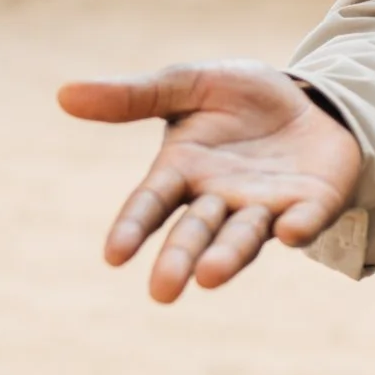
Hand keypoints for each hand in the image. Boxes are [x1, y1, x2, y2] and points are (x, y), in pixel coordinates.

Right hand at [57, 61, 362, 300]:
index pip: (152, 203)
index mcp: (183, 171)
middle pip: (195, 232)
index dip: (133, 227)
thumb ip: (133, 96)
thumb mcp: (187, 85)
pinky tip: (289, 233)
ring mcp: (265, 206)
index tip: (114, 254)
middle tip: (163, 290)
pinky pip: (305, 220)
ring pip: (242, 237)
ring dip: (228, 256)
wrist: (309, 99)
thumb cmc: (239, 99)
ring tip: (209, 275)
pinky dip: (298, 227)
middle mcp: (220, 198)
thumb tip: (64, 94)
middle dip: (180, 258)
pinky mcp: (311, 204)